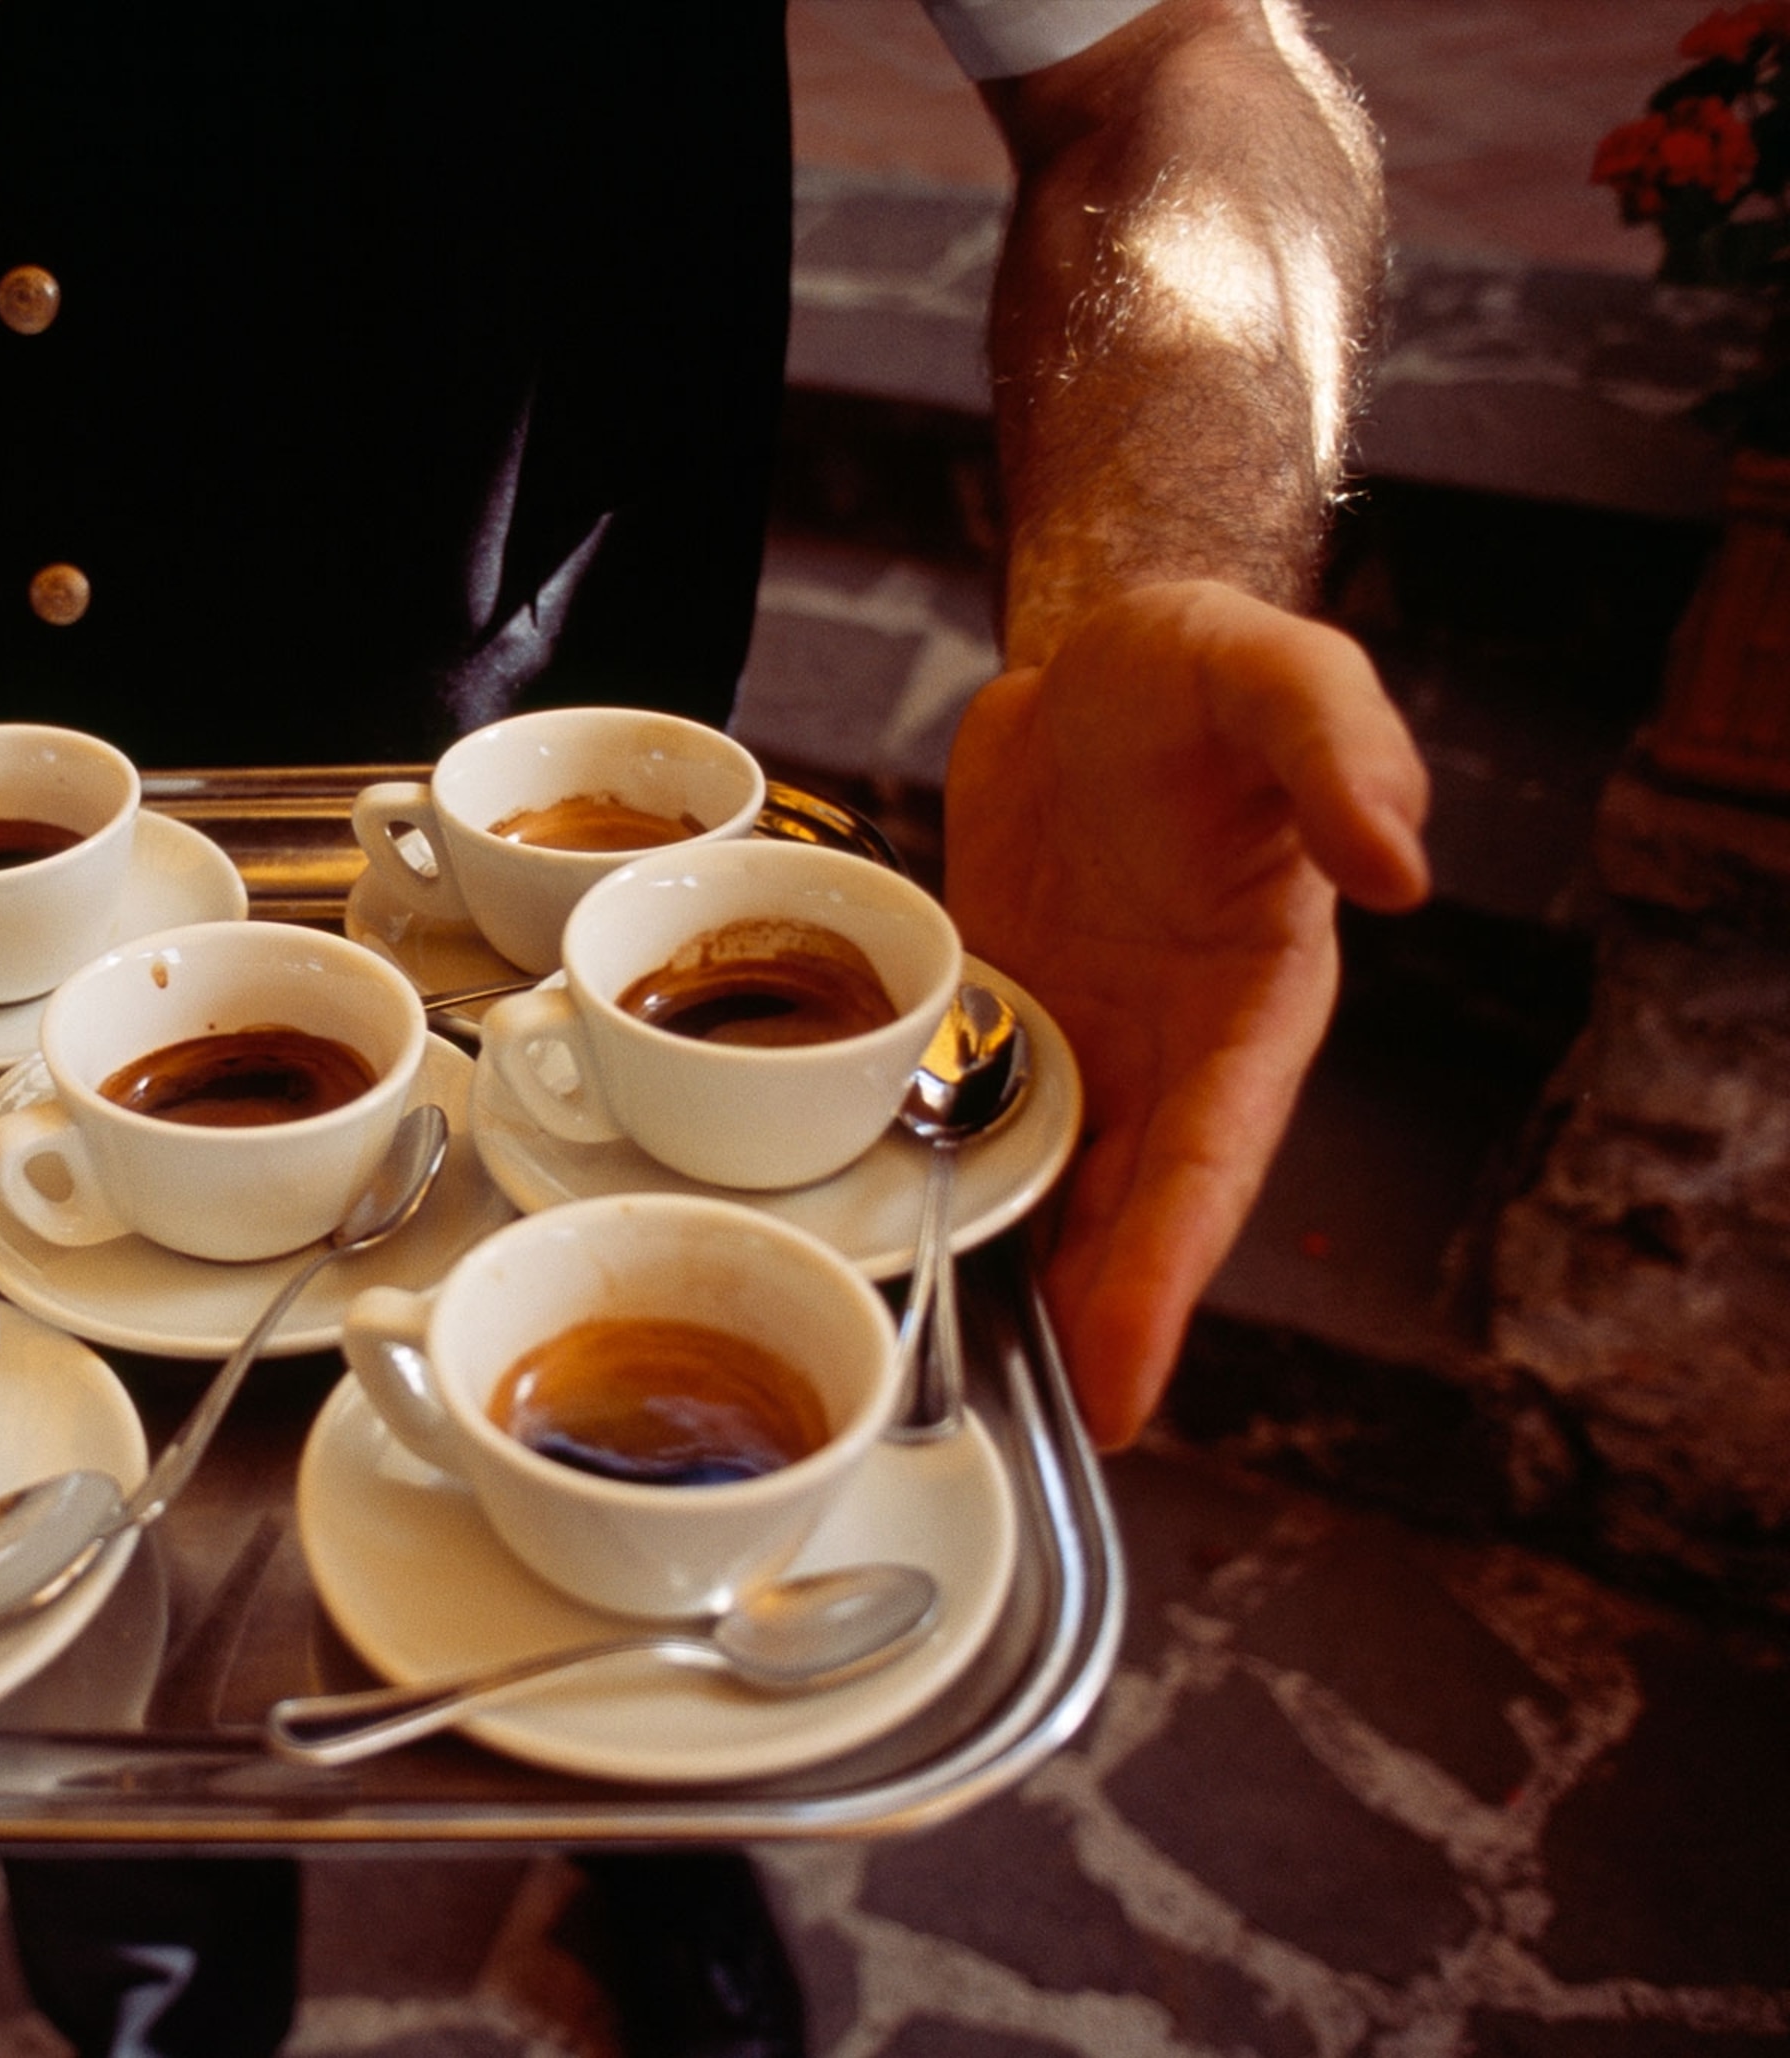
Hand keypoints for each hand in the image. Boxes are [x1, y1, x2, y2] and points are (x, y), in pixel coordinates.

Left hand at [942, 580, 1428, 1446]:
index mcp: (1253, 998)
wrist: (1103, 658)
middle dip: (1086, 1319)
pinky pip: (962, 1114)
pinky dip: (933, 1185)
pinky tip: (883, 1254)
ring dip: (1005, 1275)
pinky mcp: (991, 1013)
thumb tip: (1401, 866)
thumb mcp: (1281, 676)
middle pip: (1125, 1208)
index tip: (1129, 1385)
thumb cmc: (1208, 670)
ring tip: (945, 1383)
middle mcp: (1167, 1045)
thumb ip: (1344, 756)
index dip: (1170, 1275)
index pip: (1213, 1160)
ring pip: (1042, 1180)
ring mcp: (1075, 1036)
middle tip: (1024, 1431)